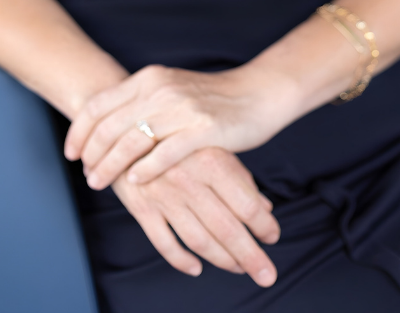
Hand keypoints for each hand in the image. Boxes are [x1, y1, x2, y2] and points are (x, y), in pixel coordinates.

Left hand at [64, 62, 294, 189]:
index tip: (72, 153)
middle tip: (86, 174)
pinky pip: (164, 153)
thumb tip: (105, 126)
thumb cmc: (211, 99)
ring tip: (100, 182)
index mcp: (149, 77)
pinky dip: (145, 169)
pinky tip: (135, 182)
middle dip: (92, 154)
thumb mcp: (170, 89)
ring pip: (131, 141)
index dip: (79, 131)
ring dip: (110, 166)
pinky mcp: (202, 129)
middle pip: (110, 125)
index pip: (100, 104)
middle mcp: (161, 89)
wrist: (256, 95)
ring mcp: (181, 108)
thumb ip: (140, 101)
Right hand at [112, 147, 278, 286]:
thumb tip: (265, 207)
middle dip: (250, 256)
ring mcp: (164, 196)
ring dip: (222, 260)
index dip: (263, 225)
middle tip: (267, 275)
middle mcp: (189, 180)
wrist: (125, 125)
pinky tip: (197, 268)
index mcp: (211, 160)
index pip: (246, 203)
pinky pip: (164, 243)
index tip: (273, 236)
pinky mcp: (141, 207)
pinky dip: (181, 260)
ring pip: (199, 240)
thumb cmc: (178, 135)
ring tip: (239, 268)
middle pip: (227, 228)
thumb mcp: (212, 145)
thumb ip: (239, 176)